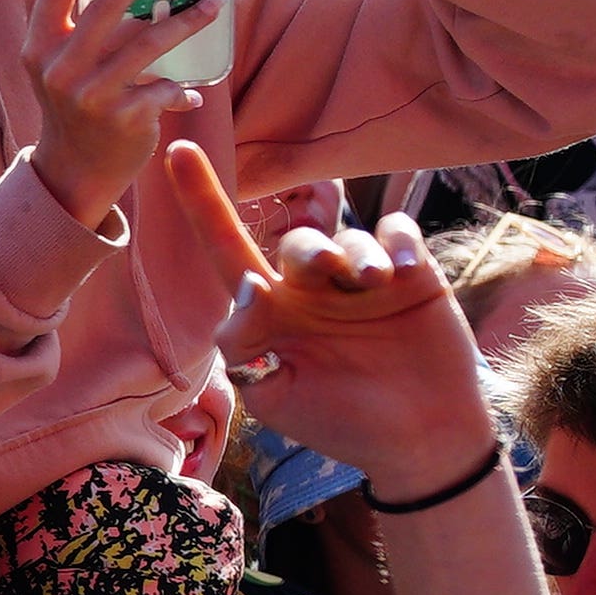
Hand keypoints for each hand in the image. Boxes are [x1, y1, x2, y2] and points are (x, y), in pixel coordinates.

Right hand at [12, 0, 202, 229]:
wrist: (74, 169)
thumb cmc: (66, 102)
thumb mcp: (43, 59)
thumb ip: (40, 8)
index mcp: (38, 45)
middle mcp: (60, 67)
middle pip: (106, 3)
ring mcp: (91, 94)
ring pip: (148, 43)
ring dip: (189, 18)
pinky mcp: (122, 119)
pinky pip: (162, 88)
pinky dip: (179, 87)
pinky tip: (193, 88)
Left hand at [165, 153, 498, 492]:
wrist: (419, 441)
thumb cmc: (342, 422)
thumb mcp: (275, 397)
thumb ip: (245, 348)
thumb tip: (245, 292)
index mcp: (275, 313)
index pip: (228, 249)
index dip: (203, 202)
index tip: (176, 152)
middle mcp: (315, 289)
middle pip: (296, 242)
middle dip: (308, 250)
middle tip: (330, 275)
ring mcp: (363, 281)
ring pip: (346, 236)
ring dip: (355, 253)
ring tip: (372, 283)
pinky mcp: (412, 275)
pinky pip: (396, 232)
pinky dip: (396, 240)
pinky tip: (404, 269)